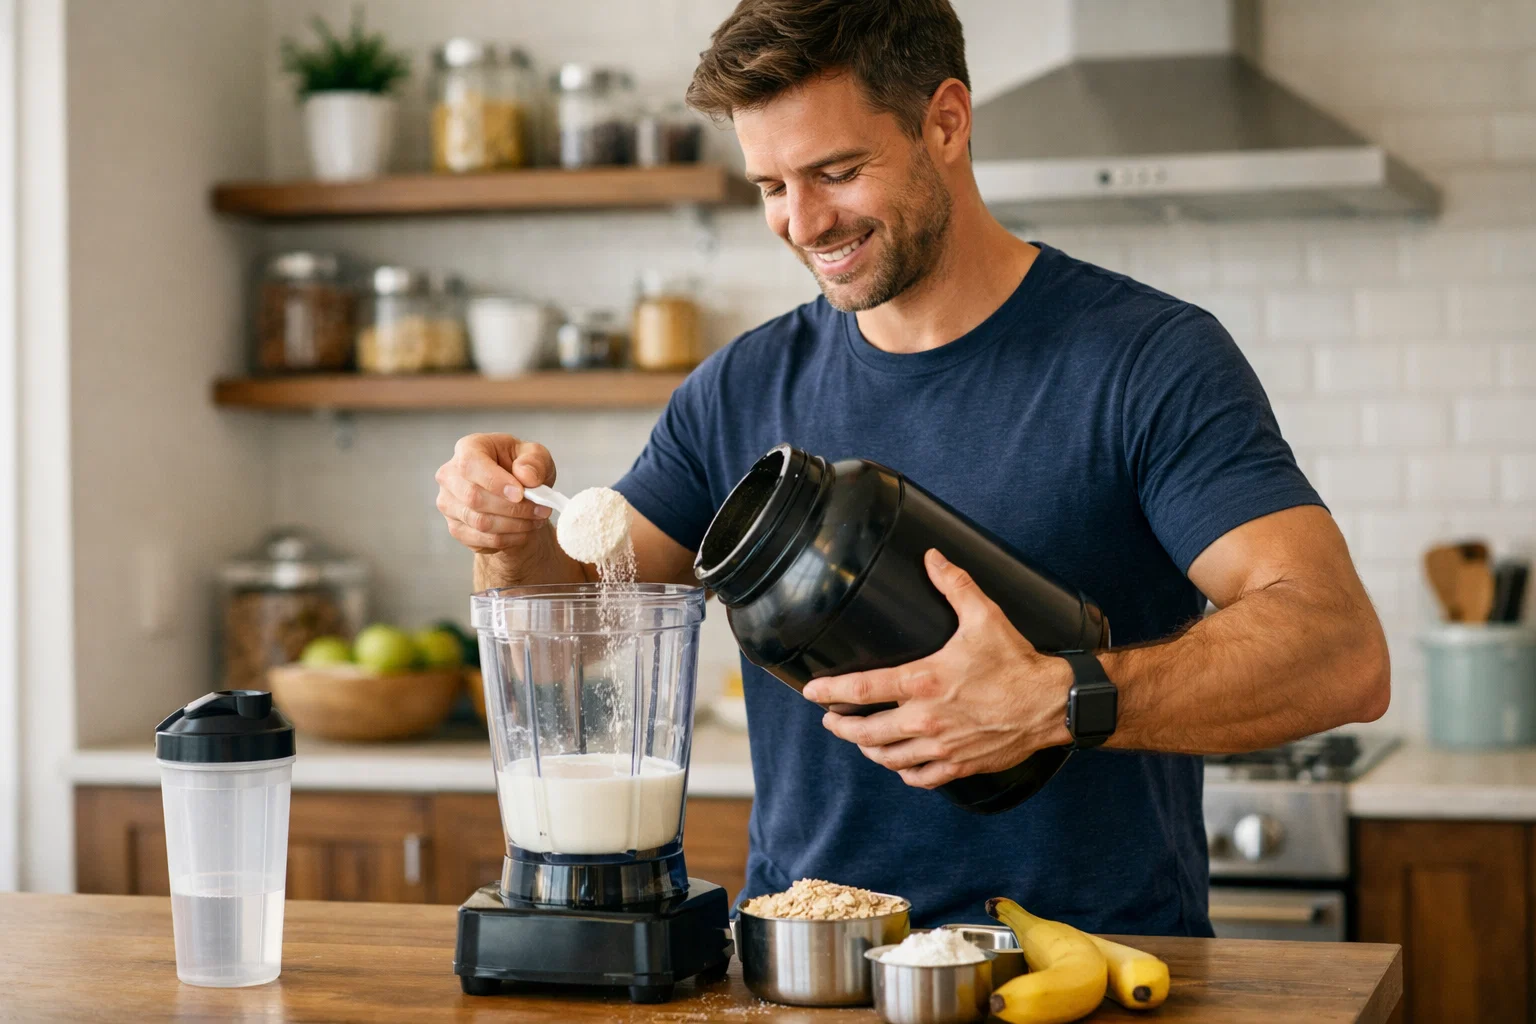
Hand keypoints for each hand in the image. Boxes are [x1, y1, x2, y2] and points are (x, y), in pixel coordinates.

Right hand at [435, 433, 555, 557]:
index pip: (470, 464)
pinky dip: (510, 538)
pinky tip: (525, 530)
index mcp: (468, 448)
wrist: (517, 496)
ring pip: (480, 522)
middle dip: (513, 507)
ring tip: (537, 518)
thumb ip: (535, 461)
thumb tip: (526, 476)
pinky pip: (483, 539)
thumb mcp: (537, 456)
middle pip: (474, 497)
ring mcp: (449, 504)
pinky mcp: (456, 528)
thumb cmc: (523, 469)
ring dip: (515, 524)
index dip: (495, 481)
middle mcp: (450, 475)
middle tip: (541, 509)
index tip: (520, 493)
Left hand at [801, 549, 1074, 788]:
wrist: (1051, 704)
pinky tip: (899, 763)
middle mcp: (926, 719)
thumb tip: (932, 556)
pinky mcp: (959, 765)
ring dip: (868, 750)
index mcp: (923, 682)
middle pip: (865, 732)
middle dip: (842, 726)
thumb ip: (954, 585)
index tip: (811, 692)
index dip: (829, 692)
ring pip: (887, 757)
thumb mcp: (984, 616)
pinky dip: (903, 772)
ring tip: (860, 739)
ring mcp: (941, 746)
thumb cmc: (1016, 661)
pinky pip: (919, 778)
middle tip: (831, 719)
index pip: (861, 688)